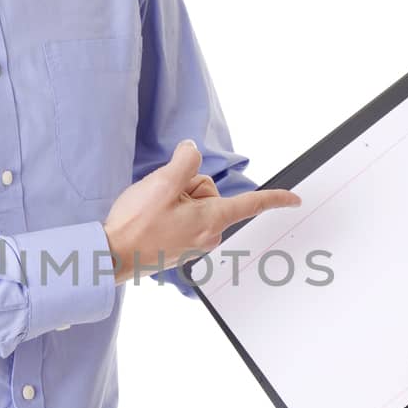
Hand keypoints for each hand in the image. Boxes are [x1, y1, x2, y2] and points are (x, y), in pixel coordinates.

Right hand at [103, 140, 300, 284]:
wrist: (112, 255)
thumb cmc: (136, 225)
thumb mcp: (162, 183)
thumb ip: (185, 161)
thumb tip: (191, 151)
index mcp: (211, 220)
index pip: (252, 204)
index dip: (275, 199)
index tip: (295, 200)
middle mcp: (209, 235)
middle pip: (210, 193)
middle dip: (187, 187)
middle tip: (162, 198)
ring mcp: (195, 243)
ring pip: (195, 204)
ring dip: (176, 199)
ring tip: (153, 211)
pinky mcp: (181, 247)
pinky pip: (184, 217)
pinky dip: (170, 211)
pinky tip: (152, 219)